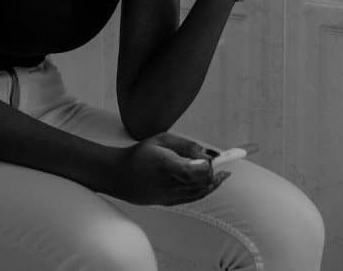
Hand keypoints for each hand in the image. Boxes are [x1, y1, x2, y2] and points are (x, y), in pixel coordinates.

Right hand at [108, 133, 229, 205]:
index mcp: (167, 165)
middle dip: (215, 174)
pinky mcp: (168, 202)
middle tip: (223, 165)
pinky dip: (204, 191)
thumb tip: (207, 152)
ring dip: (213, 183)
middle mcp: (169, 183)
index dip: (208, 165)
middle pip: (201, 183)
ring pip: (199, 193)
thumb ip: (185, 145)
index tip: (214, 158)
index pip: (195, 170)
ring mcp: (169, 195)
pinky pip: (192, 199)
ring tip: (223, 175)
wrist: (119, 175)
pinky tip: (210, 184)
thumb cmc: (140, 153)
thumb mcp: (161, 140)